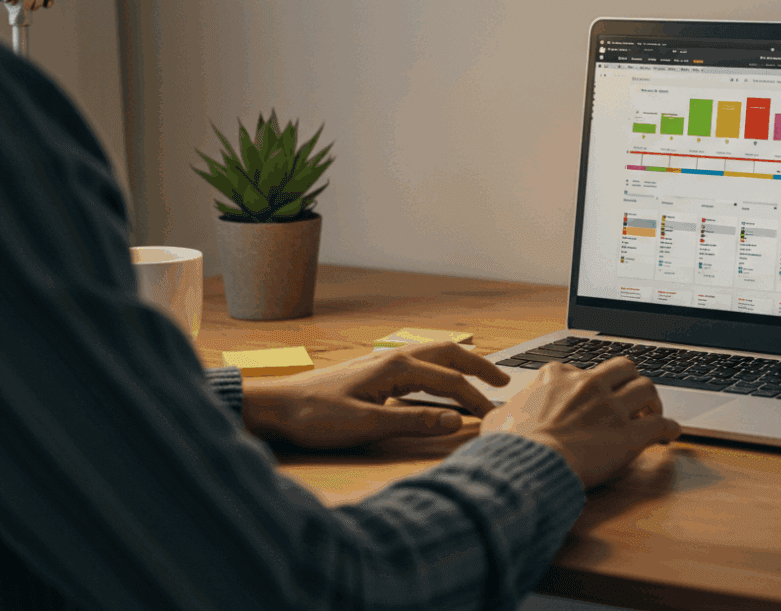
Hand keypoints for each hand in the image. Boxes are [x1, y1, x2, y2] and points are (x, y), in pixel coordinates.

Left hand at [240, 342, 509, 448]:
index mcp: (396, 367)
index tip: (494, 418)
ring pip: (433, 355)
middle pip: (448, 354)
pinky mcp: (373, 372)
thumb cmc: (315, 416)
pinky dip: (439, 370)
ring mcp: (382, 362)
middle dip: (478, 367)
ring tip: (480, 379)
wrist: (277, 407)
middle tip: (503, 384)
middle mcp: (393, 358)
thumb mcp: (365, 425)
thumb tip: (454, 421)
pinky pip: (418, 364)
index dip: (475, 400)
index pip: (450, 382)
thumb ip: (412, 422)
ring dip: (460, 365)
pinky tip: (437, 383)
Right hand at [480, 356, 680, 489]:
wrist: (527, 464)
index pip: (584, 370)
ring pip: (647, 389)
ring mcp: (611, 408)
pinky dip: (669, 428)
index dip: (592, 385)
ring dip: (652, 401)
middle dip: (630, 380)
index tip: (594, 397)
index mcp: (558, 375)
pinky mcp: (628, 434)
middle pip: (624, 368)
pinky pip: (660, 424)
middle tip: (631, 397)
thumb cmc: (510, 445)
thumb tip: (501, 415)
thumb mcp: (499, 416)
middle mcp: (588, 384)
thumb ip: (508, 410)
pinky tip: (670, 435)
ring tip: (651, 413)